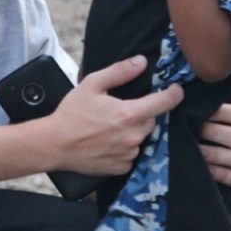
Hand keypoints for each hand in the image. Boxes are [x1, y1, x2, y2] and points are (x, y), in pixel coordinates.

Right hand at [51, 56, 182, 175]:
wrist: (54, 144)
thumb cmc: (72, 113)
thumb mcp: (92, 84)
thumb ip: (119, 72)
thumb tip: (141, 62)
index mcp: (128, 114)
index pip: (163, 103)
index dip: (174, 94)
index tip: (176, 89)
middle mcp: (133, 137)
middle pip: (151, 120)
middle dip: (143, 113)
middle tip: (122, 108)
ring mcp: (128, 155)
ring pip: (141, 138)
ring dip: (133, 130)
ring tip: (110, 127)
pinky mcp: (122, 167)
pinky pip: (132, 154)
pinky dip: (125, 147)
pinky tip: (108, 141)